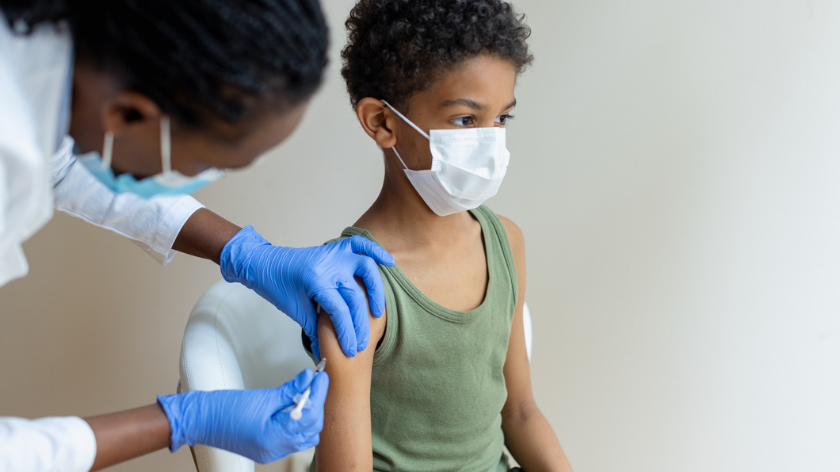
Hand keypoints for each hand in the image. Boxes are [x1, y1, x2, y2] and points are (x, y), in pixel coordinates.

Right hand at [157, 369, 328, 462]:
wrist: (202, 420)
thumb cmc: (224, 409)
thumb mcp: (262, 396)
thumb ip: (289, 389)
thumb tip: (308, 378)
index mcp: (273, 438)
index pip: (309, 416)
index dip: (318, 394)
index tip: (321, 377)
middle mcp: (275, 450)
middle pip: (311, 428)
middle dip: (316, 404)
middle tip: (315, 382)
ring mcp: (272, 452)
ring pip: (305, 436)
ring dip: (309, 415)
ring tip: (304, 394)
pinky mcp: (268, 449)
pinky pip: (293, 439)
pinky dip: (298, 423)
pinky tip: (294, 407)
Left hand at [219, 225, 394, 358]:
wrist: (264, 263)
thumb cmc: (277, 286)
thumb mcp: (295, 310)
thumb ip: (315, 329)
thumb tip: (326, 355)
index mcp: (315, 282)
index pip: (340, 312)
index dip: (347, 334)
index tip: (350, 351)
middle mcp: (328, 266)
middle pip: (355, 297)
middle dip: (360, 324)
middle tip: (362, 343)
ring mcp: (333, 254)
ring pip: (366, 269)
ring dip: (376, 291)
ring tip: (377, 312)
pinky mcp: (335, 248)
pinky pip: (360, 245)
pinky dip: (375, 251)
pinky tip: (388, 261)